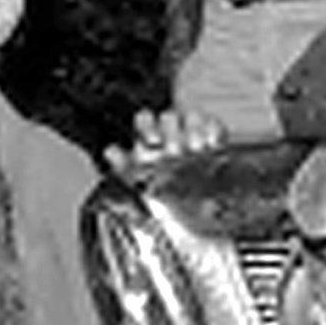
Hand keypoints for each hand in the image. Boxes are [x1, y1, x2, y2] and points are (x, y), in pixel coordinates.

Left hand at [104, 103, 227, 183]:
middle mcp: (171, 133)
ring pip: (191, 117)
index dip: (147, 124)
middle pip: (169, 117)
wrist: (194, 206)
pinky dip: (214, 132)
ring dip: (193, 130)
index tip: (152, 140)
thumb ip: (122, 165)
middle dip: (171, 130)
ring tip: (196, 148)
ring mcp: (194, 133)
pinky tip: (213, 145)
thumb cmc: (161, 190)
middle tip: (174, 150)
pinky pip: (214, 126)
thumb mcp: (138, 181)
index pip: (145, 120)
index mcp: (150, 139)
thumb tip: (110, 151)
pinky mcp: (215, 138)